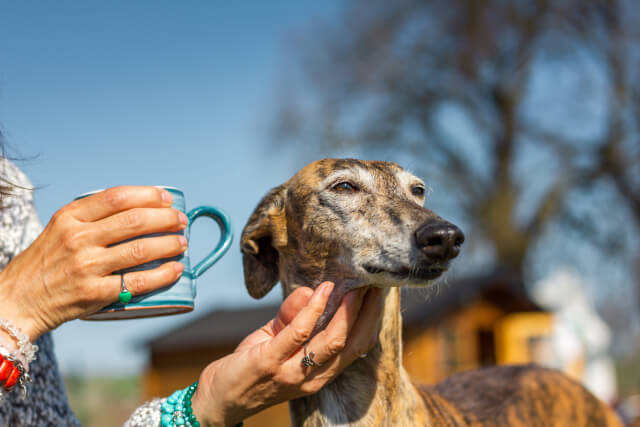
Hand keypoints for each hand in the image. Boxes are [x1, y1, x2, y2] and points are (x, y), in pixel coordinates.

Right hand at [0, 186, 187, 339]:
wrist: (17, 301)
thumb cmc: (45, 262)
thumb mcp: (60, 229)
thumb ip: (93, 218)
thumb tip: (140, 210)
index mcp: (70, 217)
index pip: (117, 197)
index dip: (148, 195)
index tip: (167, 198)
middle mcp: (78, 239)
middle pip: (134, 221)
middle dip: (166, 218)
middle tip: (181, 221)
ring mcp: (86, 266)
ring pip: (140, 249)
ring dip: (169, 244)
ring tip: (183, 243)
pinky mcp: (93, 294)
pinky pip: (137, 282)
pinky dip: (162, 275)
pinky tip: (176, 270)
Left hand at [191, 282, 383, 426]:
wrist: (219, 398)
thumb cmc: (253, 366)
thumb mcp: (278, 338)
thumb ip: (295, 316)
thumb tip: (315, 289)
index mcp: (322, 373)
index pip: (357, 346)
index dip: (372, 320)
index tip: (378, 293)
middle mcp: (314, 377)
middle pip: (353, 344)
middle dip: (367, 313)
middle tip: (374, 284)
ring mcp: (293, 372)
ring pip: (333, 341)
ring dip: (347, 311)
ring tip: (354, 287)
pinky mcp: (271, 362)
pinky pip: (298, 333)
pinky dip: (313, 309)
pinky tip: (321, 290)